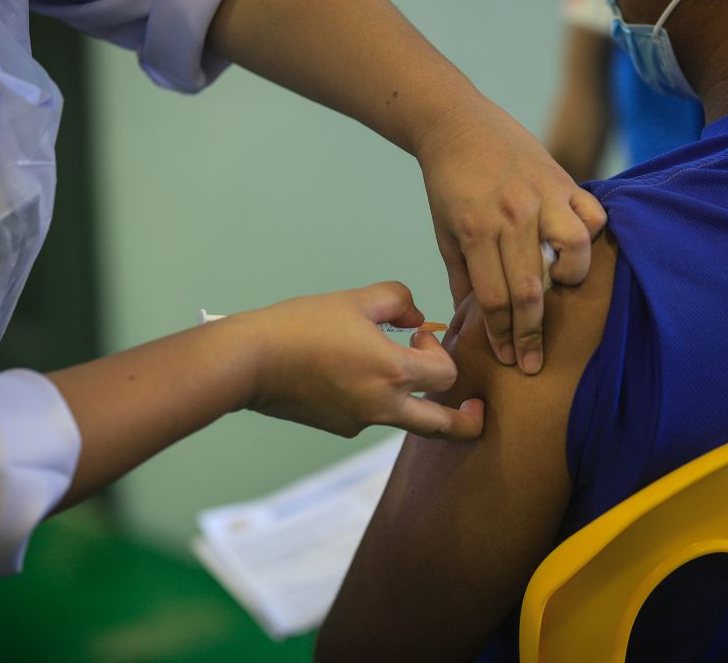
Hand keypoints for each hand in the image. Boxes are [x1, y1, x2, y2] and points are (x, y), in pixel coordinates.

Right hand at [240, 281, 483, 439]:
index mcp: (394, 373)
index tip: (417, 334)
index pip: (448, 375)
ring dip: (418, 403)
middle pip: (444, 428)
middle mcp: (384, 406)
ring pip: (408, 422)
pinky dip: (378, 400)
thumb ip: (398, 300)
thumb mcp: (356, 299)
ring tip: (401, 373)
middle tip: (478, 409)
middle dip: (468, 421)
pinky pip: (373, 417)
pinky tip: (353, 372)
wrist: (249, 363)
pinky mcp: (339, 427)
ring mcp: (361, 422)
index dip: (441, 352)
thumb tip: (416, 317)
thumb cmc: (300, 326)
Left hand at [415, 96, 606, 374]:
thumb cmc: (447, 185)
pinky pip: (593, 214)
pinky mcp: (563, 180)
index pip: (495, 299)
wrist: (457, 123)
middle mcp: (512, 216)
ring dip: (571, 278)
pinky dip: (592, 235)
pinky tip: (578, 248)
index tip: (510, 359)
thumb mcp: (444, 235)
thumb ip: (463, 279)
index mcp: (476, 232)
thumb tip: (470, 324)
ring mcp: (542, 196)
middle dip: (532, 333)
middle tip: (534, 362)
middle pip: (531, 288)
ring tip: (562, 289)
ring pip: (574, 249)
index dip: (503, 335)